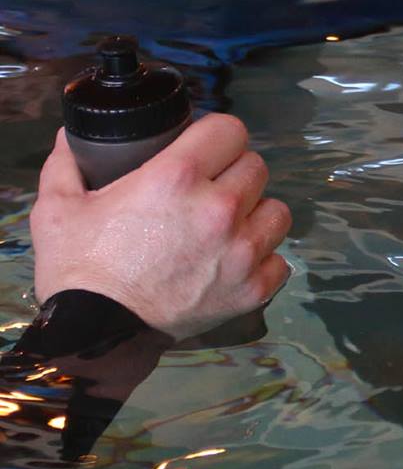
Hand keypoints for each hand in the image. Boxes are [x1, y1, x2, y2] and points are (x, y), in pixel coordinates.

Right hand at [31, 114, 292, 338]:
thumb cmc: (76, 269)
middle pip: (255, 167)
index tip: (204, 150)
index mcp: (177, 177)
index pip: (230, 130)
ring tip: (228, 227)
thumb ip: (68, 164)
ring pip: (276, 210)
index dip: (216, 136)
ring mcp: (242, 250)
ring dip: (255, 215)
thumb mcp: (58, 209)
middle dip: (233, 173)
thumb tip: (69, 133)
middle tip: (209, 191)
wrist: (92, 338)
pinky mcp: (253, 288)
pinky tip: (236, 262)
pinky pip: (279, 259)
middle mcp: (219, 208)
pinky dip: (262, 260)